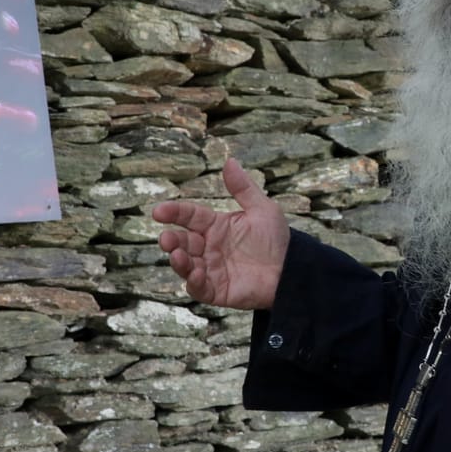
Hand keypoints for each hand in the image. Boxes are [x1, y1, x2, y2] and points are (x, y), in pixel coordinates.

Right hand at [149, 158, 289, 310]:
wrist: (291, 270)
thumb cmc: (276, 239)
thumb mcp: (262, 209)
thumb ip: (243, 188)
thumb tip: (229, 161)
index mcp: (215, 226)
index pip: (189, 216)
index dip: (174, 212)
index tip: (158, 211)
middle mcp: (208, 247)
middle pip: (182, 241)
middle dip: (171, 240)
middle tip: (166, 239)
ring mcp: (211, 269)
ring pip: (186, 265)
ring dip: (179, 261)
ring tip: (177, 255)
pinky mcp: (216, 290)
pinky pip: (199, 288)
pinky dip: (194, 282)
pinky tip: (196, 275)